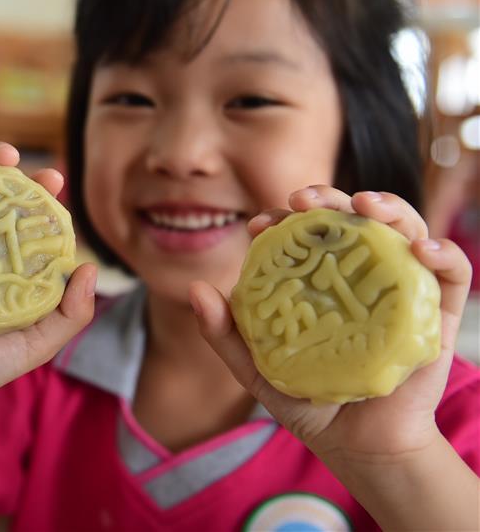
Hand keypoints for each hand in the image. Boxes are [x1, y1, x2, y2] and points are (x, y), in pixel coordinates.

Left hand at [190, 185, 471, 462]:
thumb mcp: (257, 368)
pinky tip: (422, 249)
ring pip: (404, 230)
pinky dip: (444, 253)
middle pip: (353, 219)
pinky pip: (451, 275)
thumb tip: (195, 288)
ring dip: (390, 208)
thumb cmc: (308, 402)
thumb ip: (225, 333)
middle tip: (304, 201)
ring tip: (366, 206)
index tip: (261, 221)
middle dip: (330, 197)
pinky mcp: (437, 313)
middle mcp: (361, 275)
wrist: (358, 447)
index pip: (305, 233)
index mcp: (320, 279)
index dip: (284, 217)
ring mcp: (401, 289)